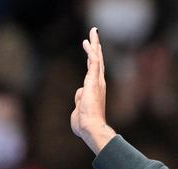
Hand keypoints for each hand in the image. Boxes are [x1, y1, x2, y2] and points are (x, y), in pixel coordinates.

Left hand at [71, 27, 115, 153]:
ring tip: (93, 31)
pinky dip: (91, 52)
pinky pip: (93, 62)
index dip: (92, 58)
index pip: (93, 71)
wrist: (90, 127)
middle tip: (95, 34)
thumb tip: (80, 94)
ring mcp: (97, 82)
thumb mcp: (79, 110)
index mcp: (95, 90)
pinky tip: (88, 42)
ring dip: (94, 44)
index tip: (92, 48)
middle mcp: (98, 84)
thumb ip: (79, 100)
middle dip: (96, 46)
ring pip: (96, 58)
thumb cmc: (85, 124)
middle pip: (97, 61)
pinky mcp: (94, 82)